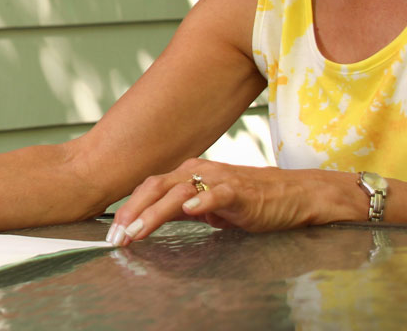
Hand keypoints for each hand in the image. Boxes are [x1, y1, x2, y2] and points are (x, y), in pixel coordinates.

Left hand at [106, 159, 357, 244]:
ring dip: (154, 212)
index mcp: (188, 174)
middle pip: (155, 186)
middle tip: (116, 235)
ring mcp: (218, 179)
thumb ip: (184, 208)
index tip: (113, 232)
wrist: (293, 195)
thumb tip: (155, 218)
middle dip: (131, 211)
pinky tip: (188, 211)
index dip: (129, 208)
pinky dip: (201, 202)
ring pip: (178, 192)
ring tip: (137, 231)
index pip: (150, 188)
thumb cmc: (251, 201)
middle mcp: (198, 171)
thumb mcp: (209, 205)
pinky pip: (216, 194)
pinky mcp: (239, 191)